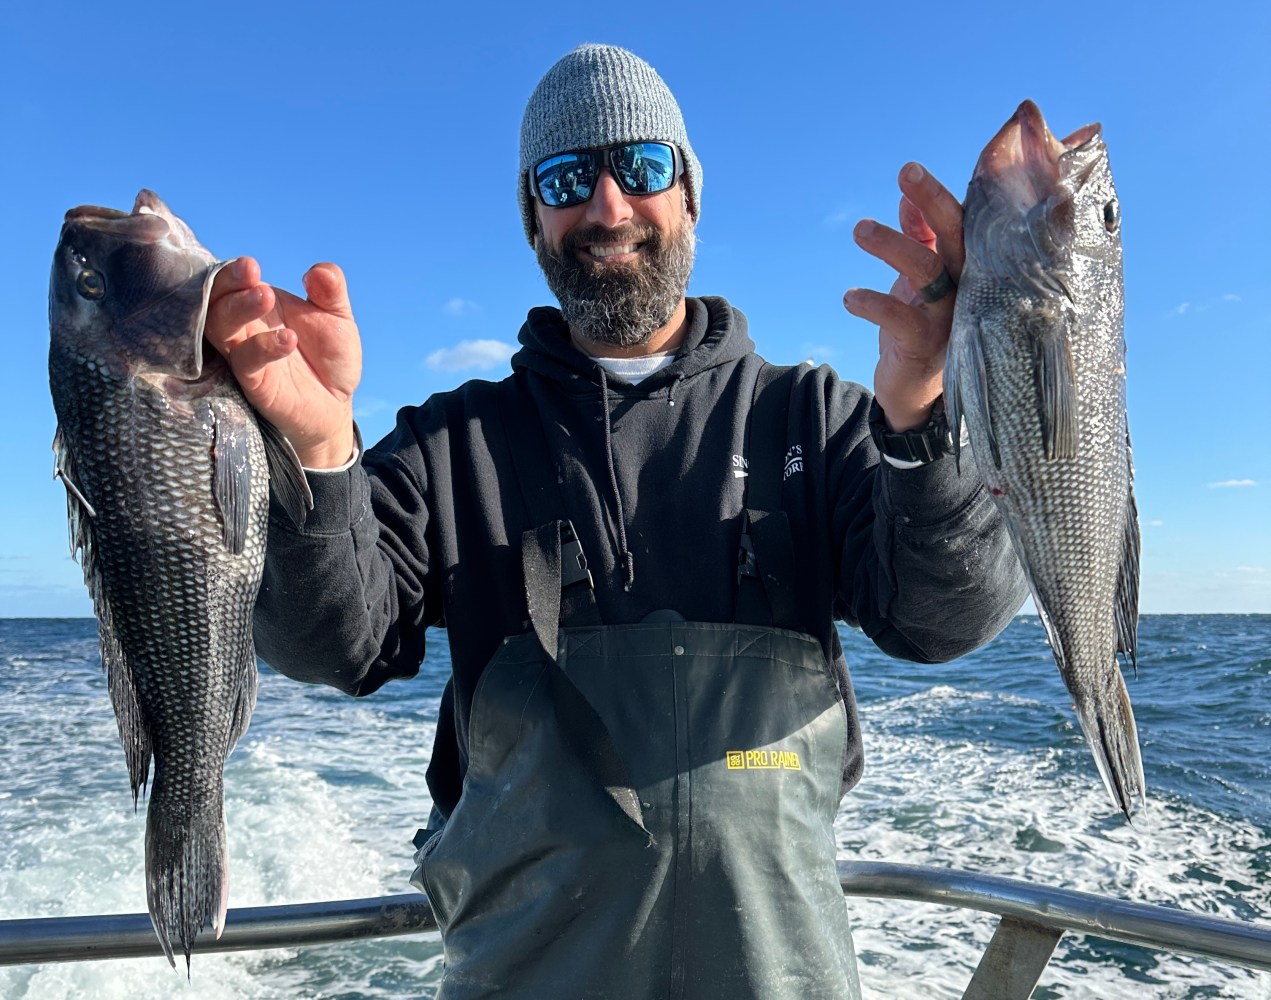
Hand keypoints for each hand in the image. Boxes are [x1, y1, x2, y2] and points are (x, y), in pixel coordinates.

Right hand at [205, 258, 361, 467]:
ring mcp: (246, 355)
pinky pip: (246, 363)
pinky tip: (288, 339)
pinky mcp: (255, 383)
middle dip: (228, 283)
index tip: (251, 266)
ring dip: (238, 309)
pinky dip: (263, 347)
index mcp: (260, 305)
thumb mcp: (338, 317)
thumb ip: (331, 291)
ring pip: (220, 329)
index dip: (233, 272)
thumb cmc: (330, 357)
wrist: (337, 403)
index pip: (232, 282)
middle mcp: (246, 328)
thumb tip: (320, 271)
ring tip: (266, 297)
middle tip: (253, 274)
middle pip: (216, 301)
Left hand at [843, 162, 963, 430]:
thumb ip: (918, 238)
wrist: (916, 392)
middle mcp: (967, 287)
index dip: (939, 195)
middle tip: (905, 173)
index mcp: (967, 267)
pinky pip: (899, 317)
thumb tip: (907, 198)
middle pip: (956, 235)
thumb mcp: (921, 280)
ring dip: (892, 245)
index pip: (962, 222)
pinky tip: (849, 298)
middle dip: (932, 201)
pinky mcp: (925, 344)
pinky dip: (871, 303)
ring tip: (859, 230)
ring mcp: (950, 316)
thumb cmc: (923, 325)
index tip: (909, 169)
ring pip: (927, 270)